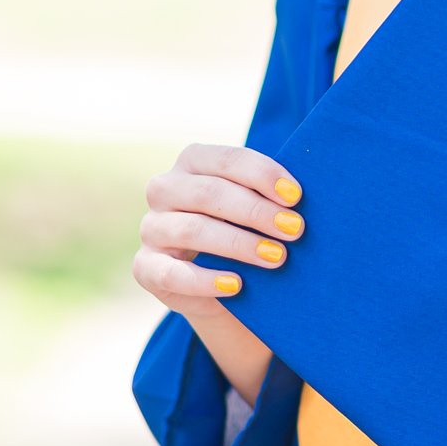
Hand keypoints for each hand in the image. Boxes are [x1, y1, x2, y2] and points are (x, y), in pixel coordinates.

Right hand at [131, 142, 306, 319]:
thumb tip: (301, 198)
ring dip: (238, 244)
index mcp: (193, 162)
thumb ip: (271, 196)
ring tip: (276, 257)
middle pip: (208, 193)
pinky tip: (236, 285)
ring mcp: (151, 228)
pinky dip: (206, 280)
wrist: (222, 285)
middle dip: (255, 211)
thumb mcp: (256, 208)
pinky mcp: (145, 267)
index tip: (295, 196)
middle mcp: (164, 189)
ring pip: (192, 230)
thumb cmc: (247, 231)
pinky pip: (171, 274)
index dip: (262, 175)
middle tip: (294, 229)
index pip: (226, 160)